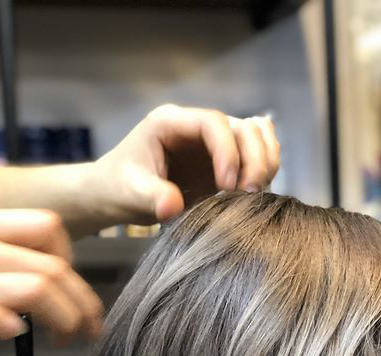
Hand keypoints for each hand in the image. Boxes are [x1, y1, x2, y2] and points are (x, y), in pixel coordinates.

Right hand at [0, 209, 102, 353]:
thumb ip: (1, 264)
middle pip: (52, 267)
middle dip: (83, 305)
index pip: (47, 227)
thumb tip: (57, 290)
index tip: (74, 295)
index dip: (73, 264)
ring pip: (37, 289)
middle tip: (88, 331)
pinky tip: (14, 334)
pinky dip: (12, 327)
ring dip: (64, 320)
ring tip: (64, 340)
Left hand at [89, 105, 280, 225]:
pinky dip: (264, 170)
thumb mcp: (128, 193)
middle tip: (251, 195)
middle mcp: (197, 127)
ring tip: (255, 195)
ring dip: (265, 164)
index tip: (227, 186)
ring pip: (257, 137)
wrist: (116, 194)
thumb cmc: (117, 188)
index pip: (214, 123)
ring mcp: (213, 144)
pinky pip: (257, 154)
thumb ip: (151, 197)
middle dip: (255, 160)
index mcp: (172, 123)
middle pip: (244, 127)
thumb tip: (173, 207)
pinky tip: (254, 194)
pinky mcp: (223, 162)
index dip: (228, 152)